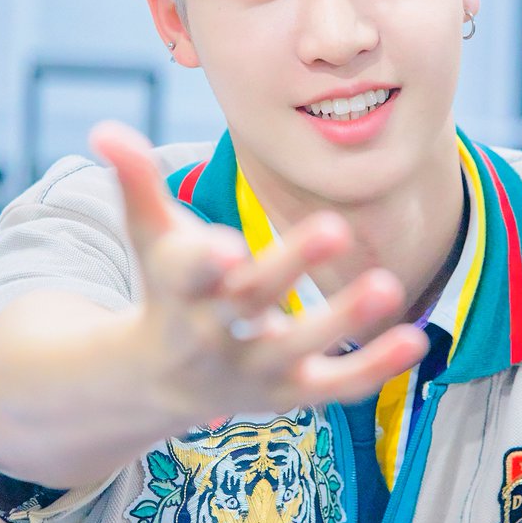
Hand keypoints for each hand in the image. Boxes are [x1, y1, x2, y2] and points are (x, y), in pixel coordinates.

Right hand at [89, 122, 429, 424]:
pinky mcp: (287, 394)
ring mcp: (254, 368)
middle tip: (337, 227)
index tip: (226, 245)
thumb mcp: (148, 237)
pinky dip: (373, 368)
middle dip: (291, 267)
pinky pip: (334, 388)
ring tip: (390, 285)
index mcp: (181, 289)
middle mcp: (216, 333)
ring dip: (344, 321)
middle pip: (254, 300)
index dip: (204, 260)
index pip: (188, 273)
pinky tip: (416, 340)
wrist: (156, 381)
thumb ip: (135, 184)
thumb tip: (105, 128)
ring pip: (301, 350)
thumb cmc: (165, 289)